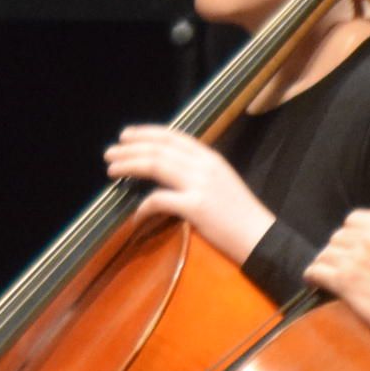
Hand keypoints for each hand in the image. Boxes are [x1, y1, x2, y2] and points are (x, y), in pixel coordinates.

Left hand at [106, 124, 272, 263]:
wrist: (260, 237)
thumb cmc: (240, 214)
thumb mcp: (220, 183)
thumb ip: (197, 173)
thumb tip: (168, 172)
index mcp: (210, 157)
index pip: (172, 136)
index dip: (146, 133)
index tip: (126, 135)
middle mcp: (204, 165)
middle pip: (159, 149)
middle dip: (130, 148)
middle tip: (109, 152)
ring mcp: (200, 184)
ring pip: (156, 166)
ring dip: (130, 166)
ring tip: (111, 169)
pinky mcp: (196, 207)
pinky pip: (160, 200)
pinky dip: (144, 206)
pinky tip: (136, 214)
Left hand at [305, 209, 369, 336]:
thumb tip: (366, 245)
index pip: (353, 218)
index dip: (349, 232)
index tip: (348, 242)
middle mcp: (369, 240)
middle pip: (337, 237)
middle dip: (338, 250)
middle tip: (339, 264)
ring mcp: (354, 259)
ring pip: (325, 254)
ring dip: (325, 264)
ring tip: (326, 274)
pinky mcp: (343, 280)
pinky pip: (316, 271)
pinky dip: (312, 277)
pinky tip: (314, 282)